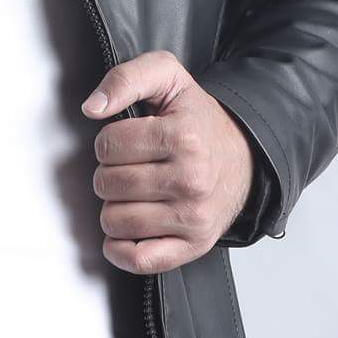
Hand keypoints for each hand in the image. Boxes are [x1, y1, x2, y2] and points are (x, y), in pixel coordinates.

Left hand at [80, 50, 253, 273]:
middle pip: (108, 184)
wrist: (244, 158)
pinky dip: (120, 249)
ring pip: (115, 221)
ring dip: (114, 207)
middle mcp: (191, 180)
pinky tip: (127, 230)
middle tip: (134, 167)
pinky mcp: (193, 245)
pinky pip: (138, 259)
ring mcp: (193, 217)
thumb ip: (126, 78)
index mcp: (183, 138)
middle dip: (111, 173)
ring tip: (135, 194)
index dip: (110, 141)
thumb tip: (93, 107)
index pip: (108, 145)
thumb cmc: (198, 122)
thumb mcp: (168, 78)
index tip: (129, 141)